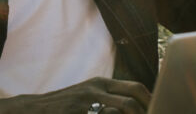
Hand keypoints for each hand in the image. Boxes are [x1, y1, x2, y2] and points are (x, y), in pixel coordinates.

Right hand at [0, 77, 149, 113]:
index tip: (161, 110)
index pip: (137, 88)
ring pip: (124, 108)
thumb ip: (108, 100)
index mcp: (101, 83)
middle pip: (134, 98)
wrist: (34, 109)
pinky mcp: (79, 112)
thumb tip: (135, 106)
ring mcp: (87, 101)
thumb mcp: (87, 97)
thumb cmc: (64, 107)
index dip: (153, 101)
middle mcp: (96, 88)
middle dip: (149, 110)